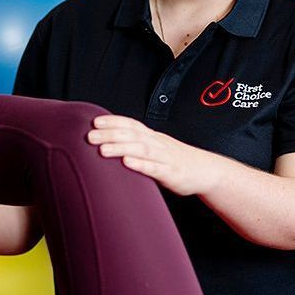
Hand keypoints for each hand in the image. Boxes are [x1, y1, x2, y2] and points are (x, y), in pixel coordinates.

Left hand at [87, 115, 216, 195]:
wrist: (206, 170)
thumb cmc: (175, 160)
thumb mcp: (155, 149)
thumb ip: (136, 146)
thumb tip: (109, 145)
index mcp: (152, 136)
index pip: (130, 124)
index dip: (113, 121)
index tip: (94, 121)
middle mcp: (157, 143)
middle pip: (131, 135)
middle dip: (109, 134)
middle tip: (89, 137)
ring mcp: (164, 157)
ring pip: (140, 149)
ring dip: (120, 148)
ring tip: (102, 150)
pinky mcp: (171, 173)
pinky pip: (154, 168)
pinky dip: (141, 164)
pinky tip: (127, 163)